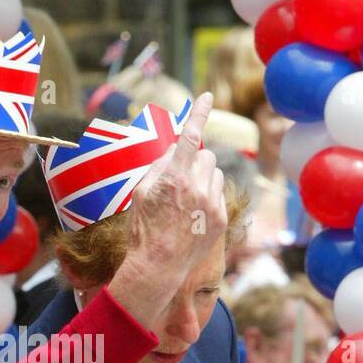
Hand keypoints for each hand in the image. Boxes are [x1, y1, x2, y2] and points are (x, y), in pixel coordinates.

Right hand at [110, 93, 225, 329]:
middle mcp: (198, 186)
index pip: (191, 136)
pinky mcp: (221, 217)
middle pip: (206, 155)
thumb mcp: (141, 191)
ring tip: (186, 201)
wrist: (159, 266)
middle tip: (180, 178)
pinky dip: (209, 197)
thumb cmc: (144, 228)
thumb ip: (159, 166)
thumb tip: (175, 150)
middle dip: (195, 161)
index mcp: (175, 176)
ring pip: (216, 174)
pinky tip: (194, 215)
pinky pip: (219, 194)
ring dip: (204, 179)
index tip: (206, 96)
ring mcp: (212, 203)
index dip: (199, 113)